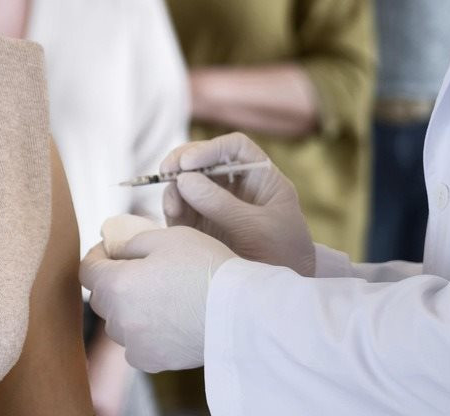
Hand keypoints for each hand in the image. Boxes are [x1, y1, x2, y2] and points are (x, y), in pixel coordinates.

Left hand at [79, 226, 236, 372]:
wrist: (239, 312)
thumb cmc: (206, 268)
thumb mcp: (168, 237)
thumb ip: (133, 243)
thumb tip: (118, 250)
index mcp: (117, 284)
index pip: (86, 270)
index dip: (96, 255)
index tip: (109, 250)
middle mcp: (119, 318)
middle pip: (102, 298)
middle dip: (113, 281)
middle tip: (138, 270)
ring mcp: (134, 343)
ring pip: (120, 323)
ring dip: (130, 309)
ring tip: (160, 296)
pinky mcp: (153, 361)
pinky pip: (137, 345)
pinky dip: (145, 333)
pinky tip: (167, 320)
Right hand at [162, 133, 315, 276]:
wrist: (279, 300)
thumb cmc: (281, 258)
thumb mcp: (257, 229)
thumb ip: (222, 205)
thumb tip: (184, 180)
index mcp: (261, 179)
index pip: (235, 149)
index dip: (211, 148)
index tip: (191, 162)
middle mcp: (236, 187)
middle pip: (205, 159)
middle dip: (184, 161)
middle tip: (168, 170)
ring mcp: (216, 205)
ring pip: (187, 181)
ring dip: (175, 186)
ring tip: (174, 204)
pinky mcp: (200, 225)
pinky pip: (180, 206)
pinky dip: (172, 206)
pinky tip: (173, 214)